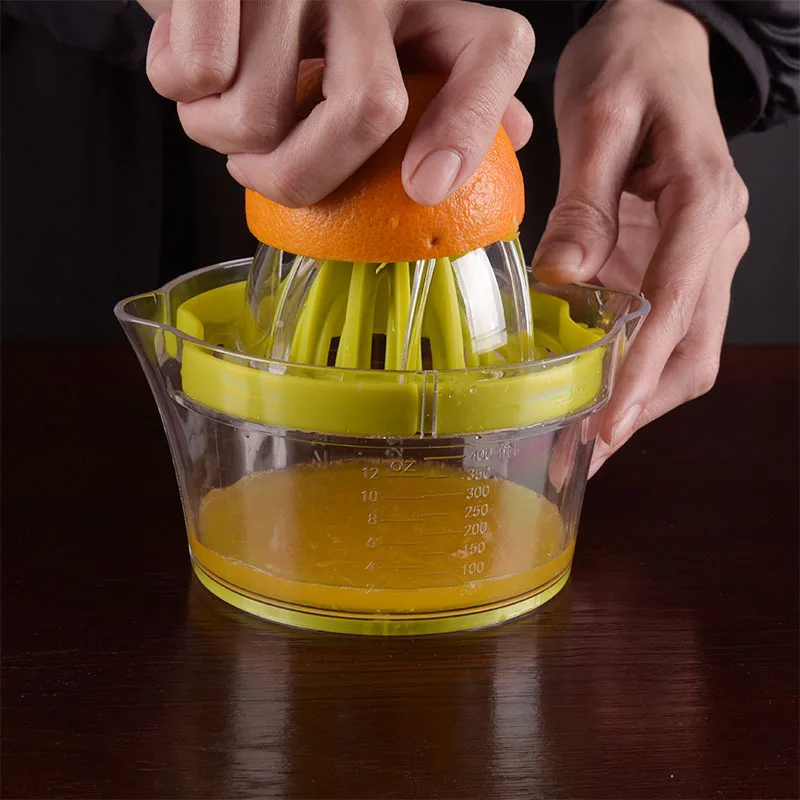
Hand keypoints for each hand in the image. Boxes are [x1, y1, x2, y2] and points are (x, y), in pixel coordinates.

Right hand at [140, 0, 534, 206]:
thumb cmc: (298, 29)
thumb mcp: (384, 54)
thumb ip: (449, 94)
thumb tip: (512, 138)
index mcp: (431, 8)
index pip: (492, 50)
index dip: (468, 125)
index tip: (425, 188)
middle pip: (367, 111)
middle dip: (298, 177)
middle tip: (257, 175)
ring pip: (261, 110)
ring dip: (219, 134)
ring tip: (215, 109)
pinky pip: (203, 72)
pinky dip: (178, 89)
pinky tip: (184, 69)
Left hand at [531, 0, 748, 476]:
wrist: (656, 40)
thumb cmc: (633, 62)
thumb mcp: (600, 118)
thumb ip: (585, 201)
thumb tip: (563, 278)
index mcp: (705, 200)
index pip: (678, 302)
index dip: (643, 370)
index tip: (608, 422)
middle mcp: (714, 237)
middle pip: (695, 345)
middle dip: (644, 404)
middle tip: (588, 452)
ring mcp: (698, 254)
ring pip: (685, 346)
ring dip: (639, 397)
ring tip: (583, 441)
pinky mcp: (673, 259)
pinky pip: (661, 327)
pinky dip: (629, 366)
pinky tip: (589, 392)